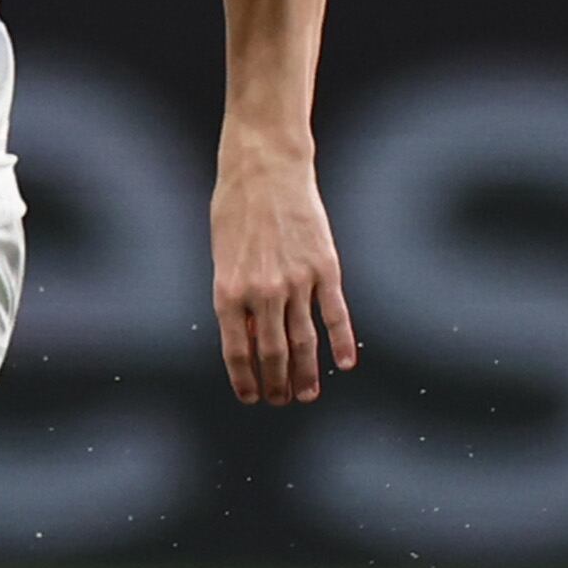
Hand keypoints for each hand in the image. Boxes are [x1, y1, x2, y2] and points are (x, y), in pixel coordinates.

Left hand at [209, 136, 355, 406]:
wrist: (265, 167)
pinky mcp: (325, 268)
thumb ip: (236, 299)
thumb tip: (253, 339)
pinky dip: (342, 342)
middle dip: (277, 384)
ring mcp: (297, 282)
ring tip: (307, 394)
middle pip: (274, 354)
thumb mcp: (222, 257)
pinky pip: (336, 314)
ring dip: (306, 374)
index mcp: (229, 292)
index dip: (246, 381)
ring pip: (305, 342)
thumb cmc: (236, 209)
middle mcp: (263, 293)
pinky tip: (344, 364)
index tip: (252, 397)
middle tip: (281, 400)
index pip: (238, 353)